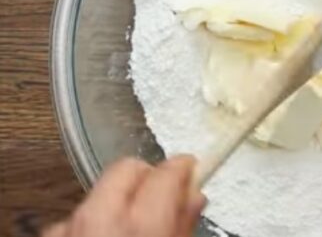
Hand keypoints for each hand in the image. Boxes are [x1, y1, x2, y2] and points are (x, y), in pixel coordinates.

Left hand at [43, 156, 205, 236]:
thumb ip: (181, 223)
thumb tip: (193, 195)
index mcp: (140, 224)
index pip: (168, 171)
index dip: (184, 167)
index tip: (192, 169)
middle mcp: (100, 218)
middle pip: (129, 167)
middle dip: (148, 176)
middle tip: (162, 198)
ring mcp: (68, 227)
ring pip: (101, 191)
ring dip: (118, 201)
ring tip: (128, 228)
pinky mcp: (51, 236)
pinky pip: (76, 215)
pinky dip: (91, 222)